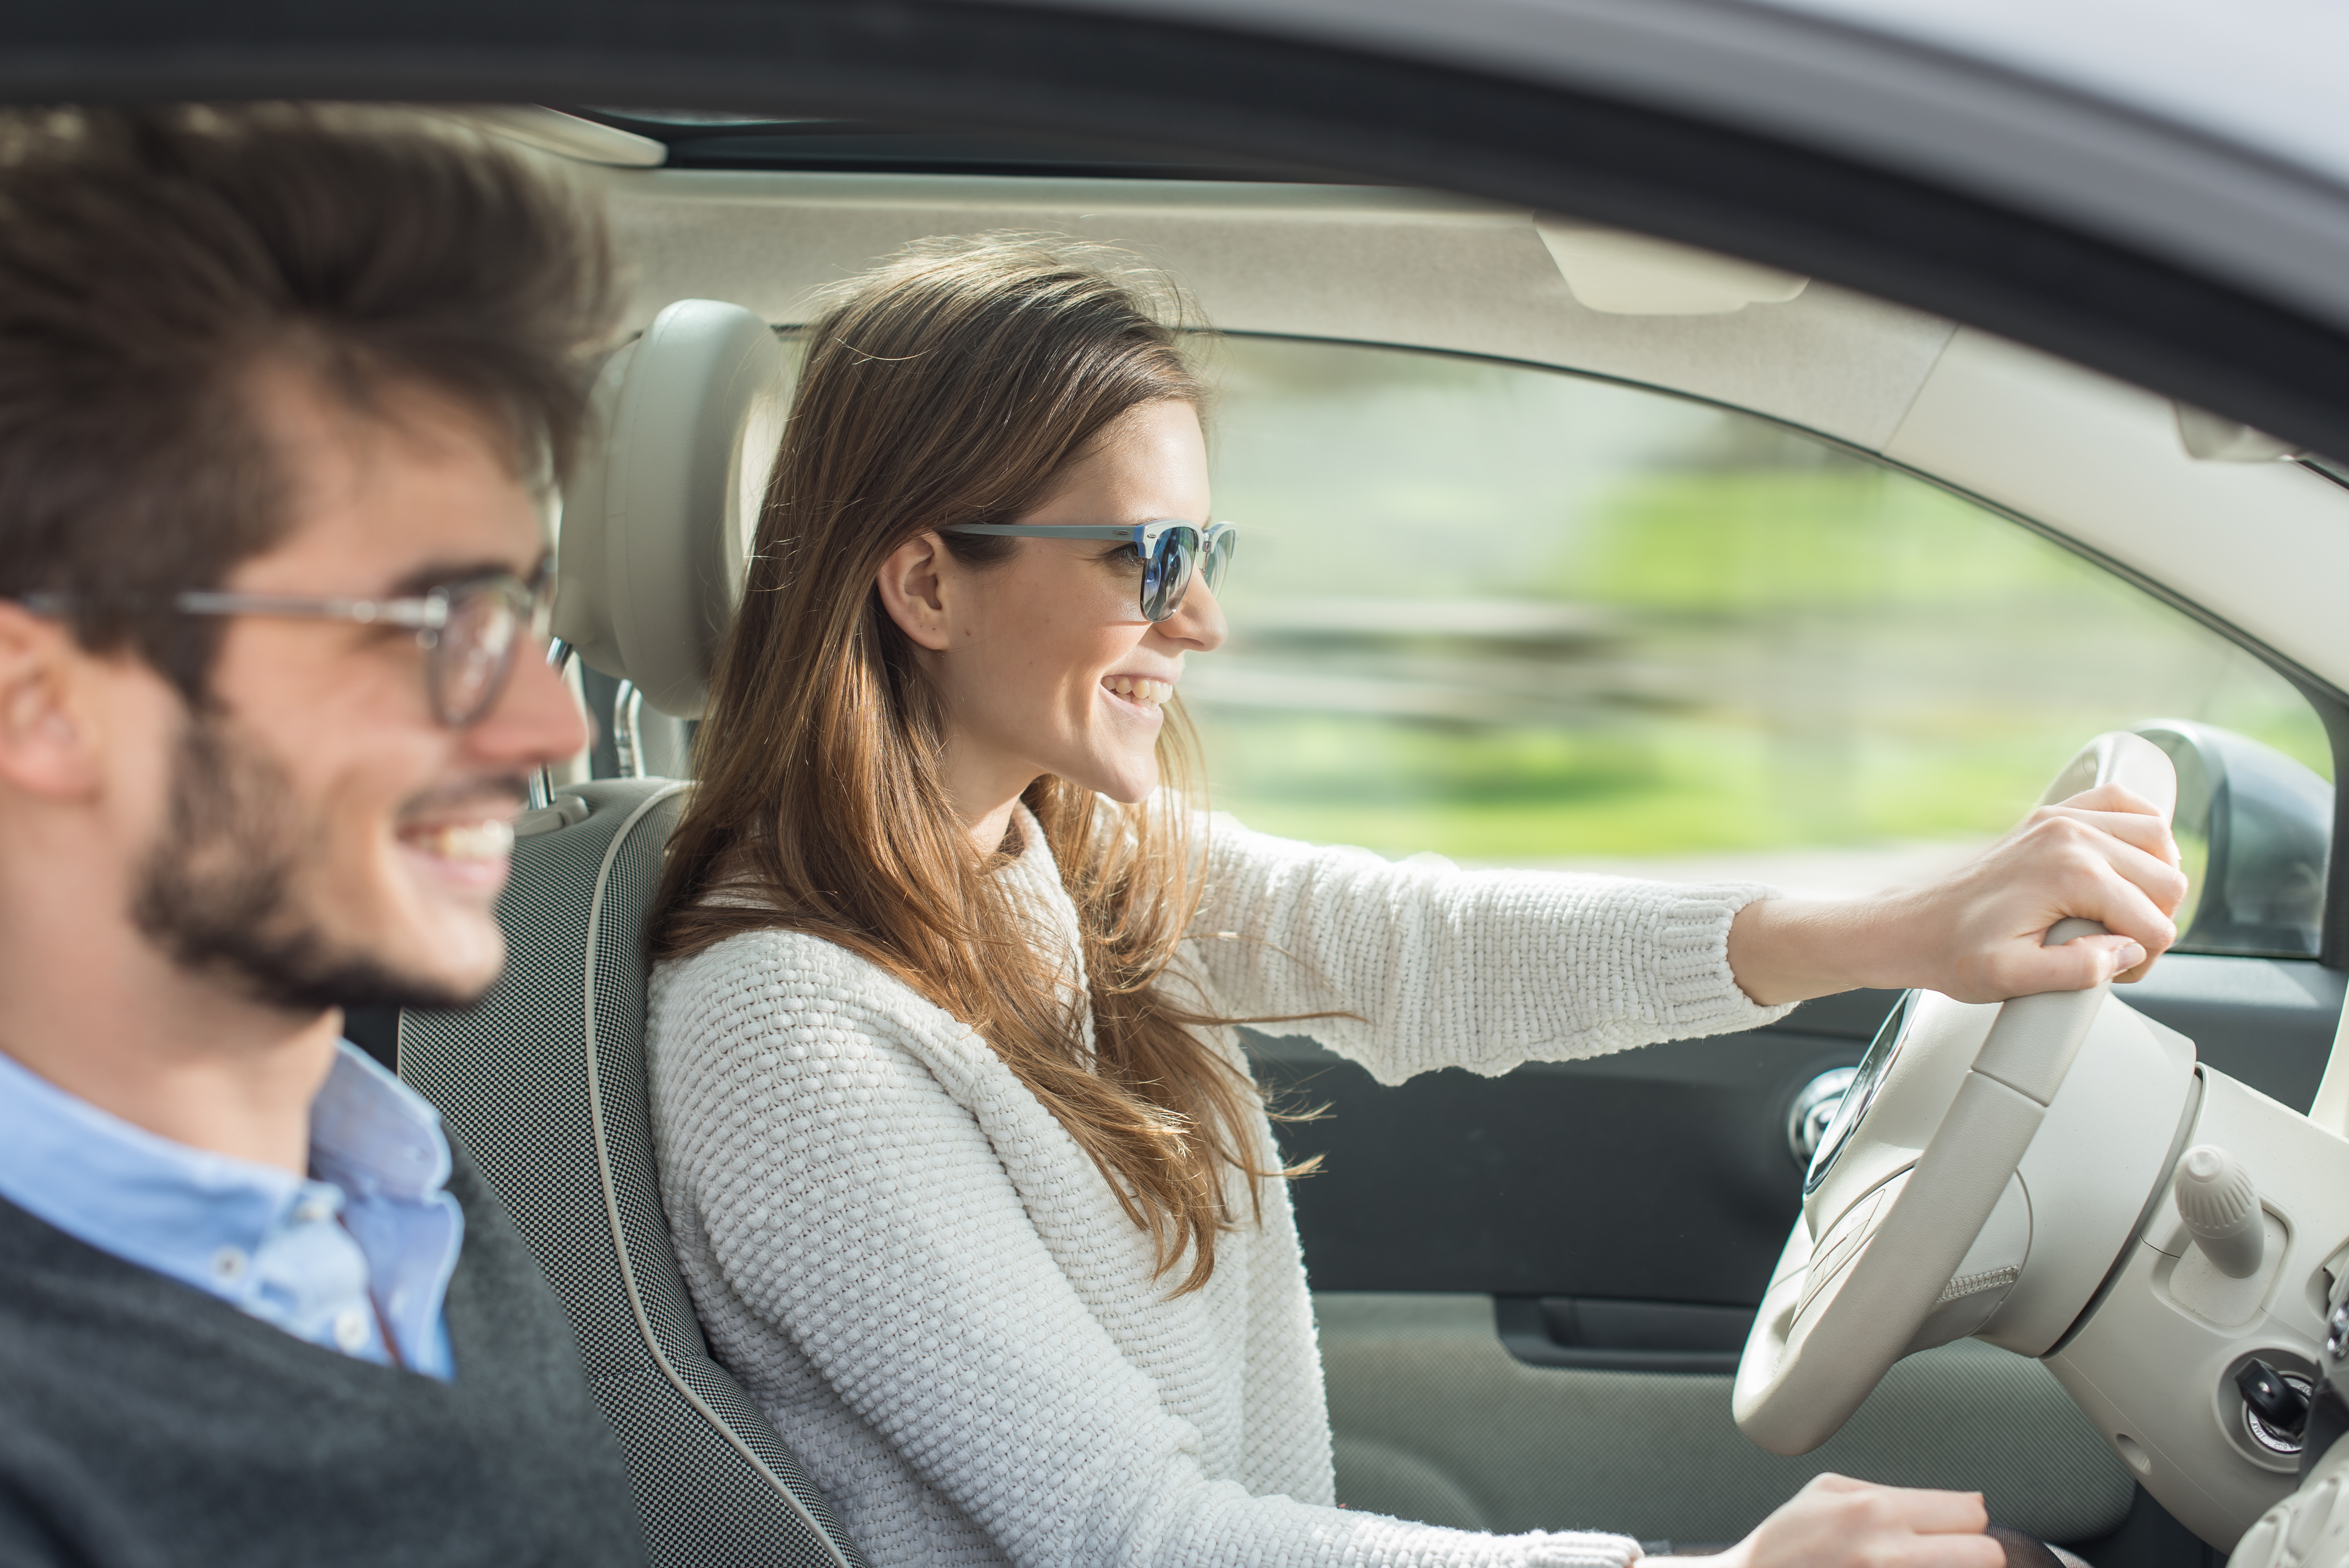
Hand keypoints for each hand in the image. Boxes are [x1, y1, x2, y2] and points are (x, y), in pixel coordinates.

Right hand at [1699, 1474, 2002, 1567]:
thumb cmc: (1787, 1541)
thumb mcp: (1828, 1491)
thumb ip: (1892, 1491)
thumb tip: (1963, 1503)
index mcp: (1875, 1510)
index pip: (1970, 1512)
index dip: (1966, 1518)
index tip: (1954, 1525)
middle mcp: (1890, 1553)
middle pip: (1986, 1554)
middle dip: (1975, 1551)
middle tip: (1950, 1552)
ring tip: (1927, 1563)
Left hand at [1726, 782, 2186, 1006]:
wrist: (1911, 925)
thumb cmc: (1954, 952)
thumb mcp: (2011, 978)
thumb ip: (2076, 972)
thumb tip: (2126, 951)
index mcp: (2070, 872)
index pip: (2156, 921)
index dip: (2143, 959)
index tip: (2111, 969)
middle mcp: (2072, 834)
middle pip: (2167, 880)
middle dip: (2152, 921)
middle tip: (2112, 947)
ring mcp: (2063, 818)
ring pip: (2160, 841)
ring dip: (2155, 881)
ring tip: (2120, 913)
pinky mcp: (2054, 815)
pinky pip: (2125, 804)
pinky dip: (2142, 830)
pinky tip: (2128, 863)